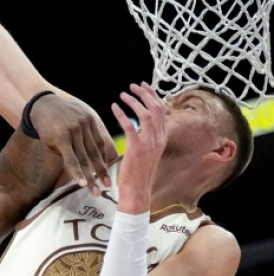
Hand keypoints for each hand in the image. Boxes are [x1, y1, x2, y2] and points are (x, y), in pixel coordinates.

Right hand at [30, 94, 117, 195]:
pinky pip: (71, 158)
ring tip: (94, 190)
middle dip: (101, 171)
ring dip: (89, 176)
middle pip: (95, 153)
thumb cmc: (57, 117)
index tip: (108, 174)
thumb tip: (87, 158)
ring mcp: (74, 131)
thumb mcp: (74, 121)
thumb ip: (82, 137)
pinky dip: (76, 172)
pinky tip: (80, 183)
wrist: (41, 105)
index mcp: (92, 122)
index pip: (100, 145)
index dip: (104, 160)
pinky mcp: (62, 137)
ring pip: (84, 158)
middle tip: (107, 186)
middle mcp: (86, 125)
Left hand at [111, 82, 166, 213]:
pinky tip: (114, 107)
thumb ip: (147, 137)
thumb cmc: (138, 173)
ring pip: (145, 114)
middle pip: (156, 108)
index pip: (162, 110)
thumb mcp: (148, 152)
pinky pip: (129, 125)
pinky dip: (121, 114)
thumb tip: (138, 125)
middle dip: (145, 93)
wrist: (138, 190)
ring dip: (133, 101)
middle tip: (133, 85)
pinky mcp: (137, 148)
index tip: (144, 87)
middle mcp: (159, 138)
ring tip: (122, 94)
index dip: (153, 96)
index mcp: (162, 137)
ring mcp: (149, 143)